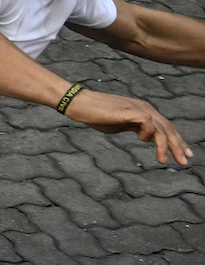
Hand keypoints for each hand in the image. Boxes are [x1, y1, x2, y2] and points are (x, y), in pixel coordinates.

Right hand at [63, 88, 193, 165]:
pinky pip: (148, 123)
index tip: (184, 154)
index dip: (177, 142)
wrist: (80, 103)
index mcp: (144, 111)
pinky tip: (142, 141)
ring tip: (164, 160)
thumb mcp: (120, 125)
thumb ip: (135, 129)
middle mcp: (146, 108)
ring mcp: (139, 109)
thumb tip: (146, 137)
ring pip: (161, 128)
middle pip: (168, 129)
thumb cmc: (96, 114)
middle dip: (178, 146)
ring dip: (166, 146)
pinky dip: (149, 134)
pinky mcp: (130, 111)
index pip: (166, 128)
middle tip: (185, 161)